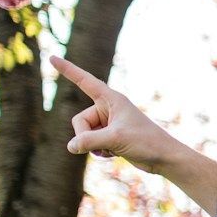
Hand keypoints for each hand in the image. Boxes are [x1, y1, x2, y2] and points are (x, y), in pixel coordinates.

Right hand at [51, 56, 179, 170]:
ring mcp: (107, 123)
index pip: (84, 81)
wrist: (164, 157)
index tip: (52, 58)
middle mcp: (107, 109)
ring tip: (114, 149)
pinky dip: (98, 151)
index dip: (68, 70)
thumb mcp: (115, 139)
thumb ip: (88, 141)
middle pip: (78, 121)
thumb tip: (70, 146)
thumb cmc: (145, 142)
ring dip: (92, 146)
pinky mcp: (109, 137)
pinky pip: (90, 144)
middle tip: (107, 143)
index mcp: (111, 99)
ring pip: (82, 135)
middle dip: (85, 136)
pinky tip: (114, 154)